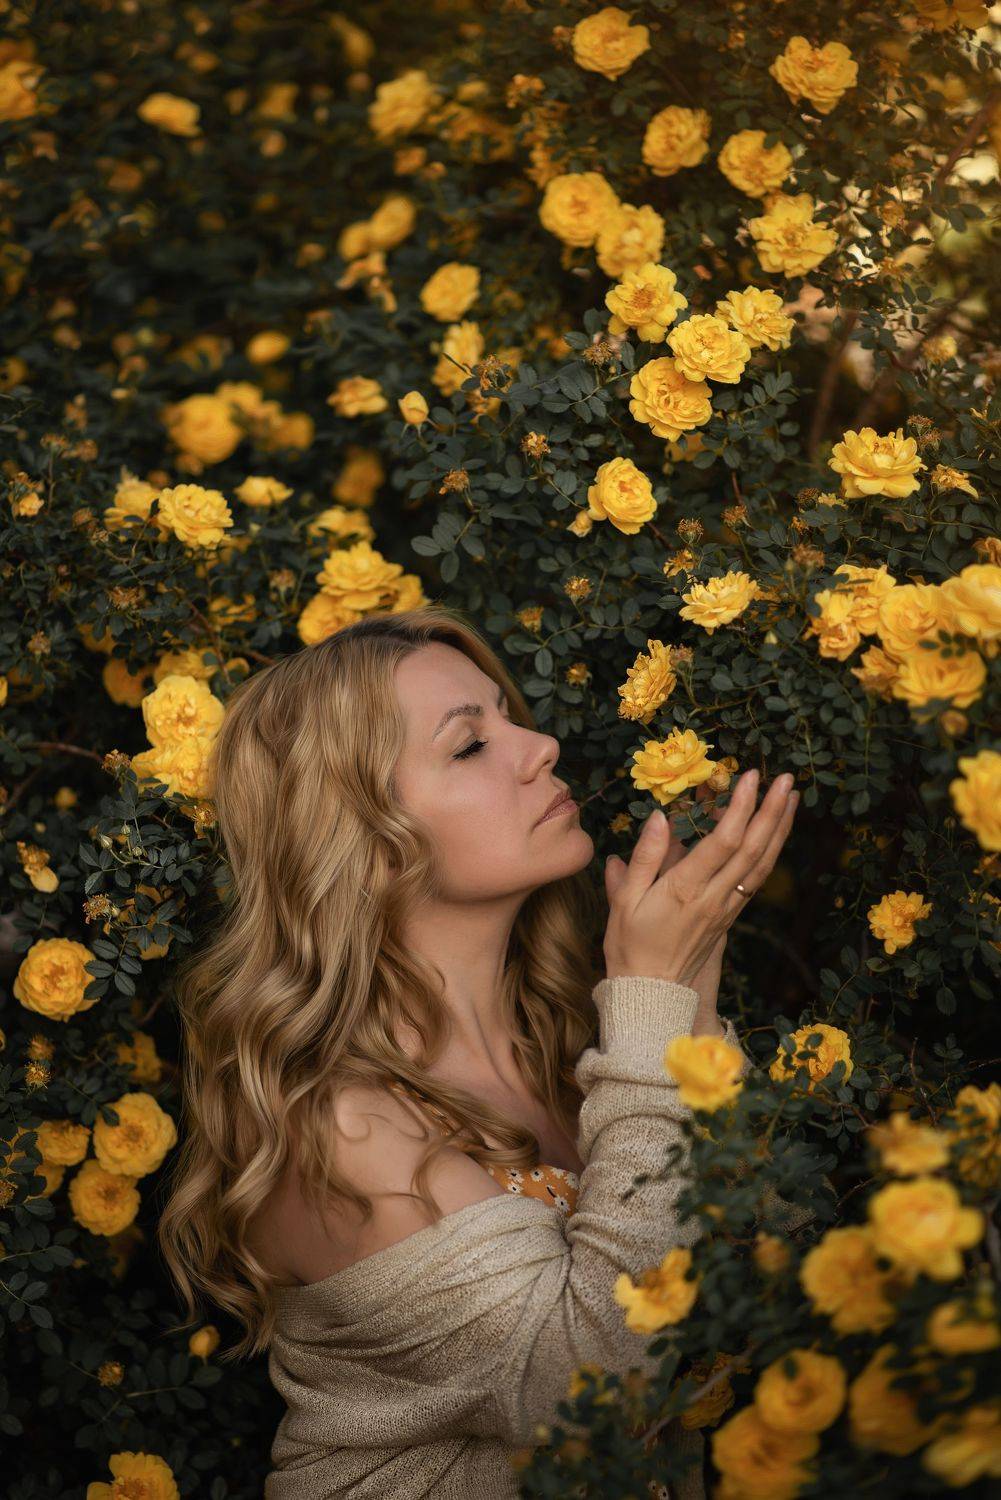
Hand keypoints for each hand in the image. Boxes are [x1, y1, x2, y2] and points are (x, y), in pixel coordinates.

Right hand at [602, 767, 798, 989]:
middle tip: (786, 779)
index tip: (751, 777)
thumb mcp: (624, 901)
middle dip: (771, 811)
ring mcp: (726, 908)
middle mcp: (714, 897)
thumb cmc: (629, 945)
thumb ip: (644, 858)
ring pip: (762, 864)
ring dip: (779, 829)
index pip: (723, 842)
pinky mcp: (730, 916)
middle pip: (752, 849)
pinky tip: (774, 834)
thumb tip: (660, 818)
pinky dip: (770, 852)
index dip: (740, 807)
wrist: (651, 992)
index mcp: (686, 890)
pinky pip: (756, 879)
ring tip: (792, 798)